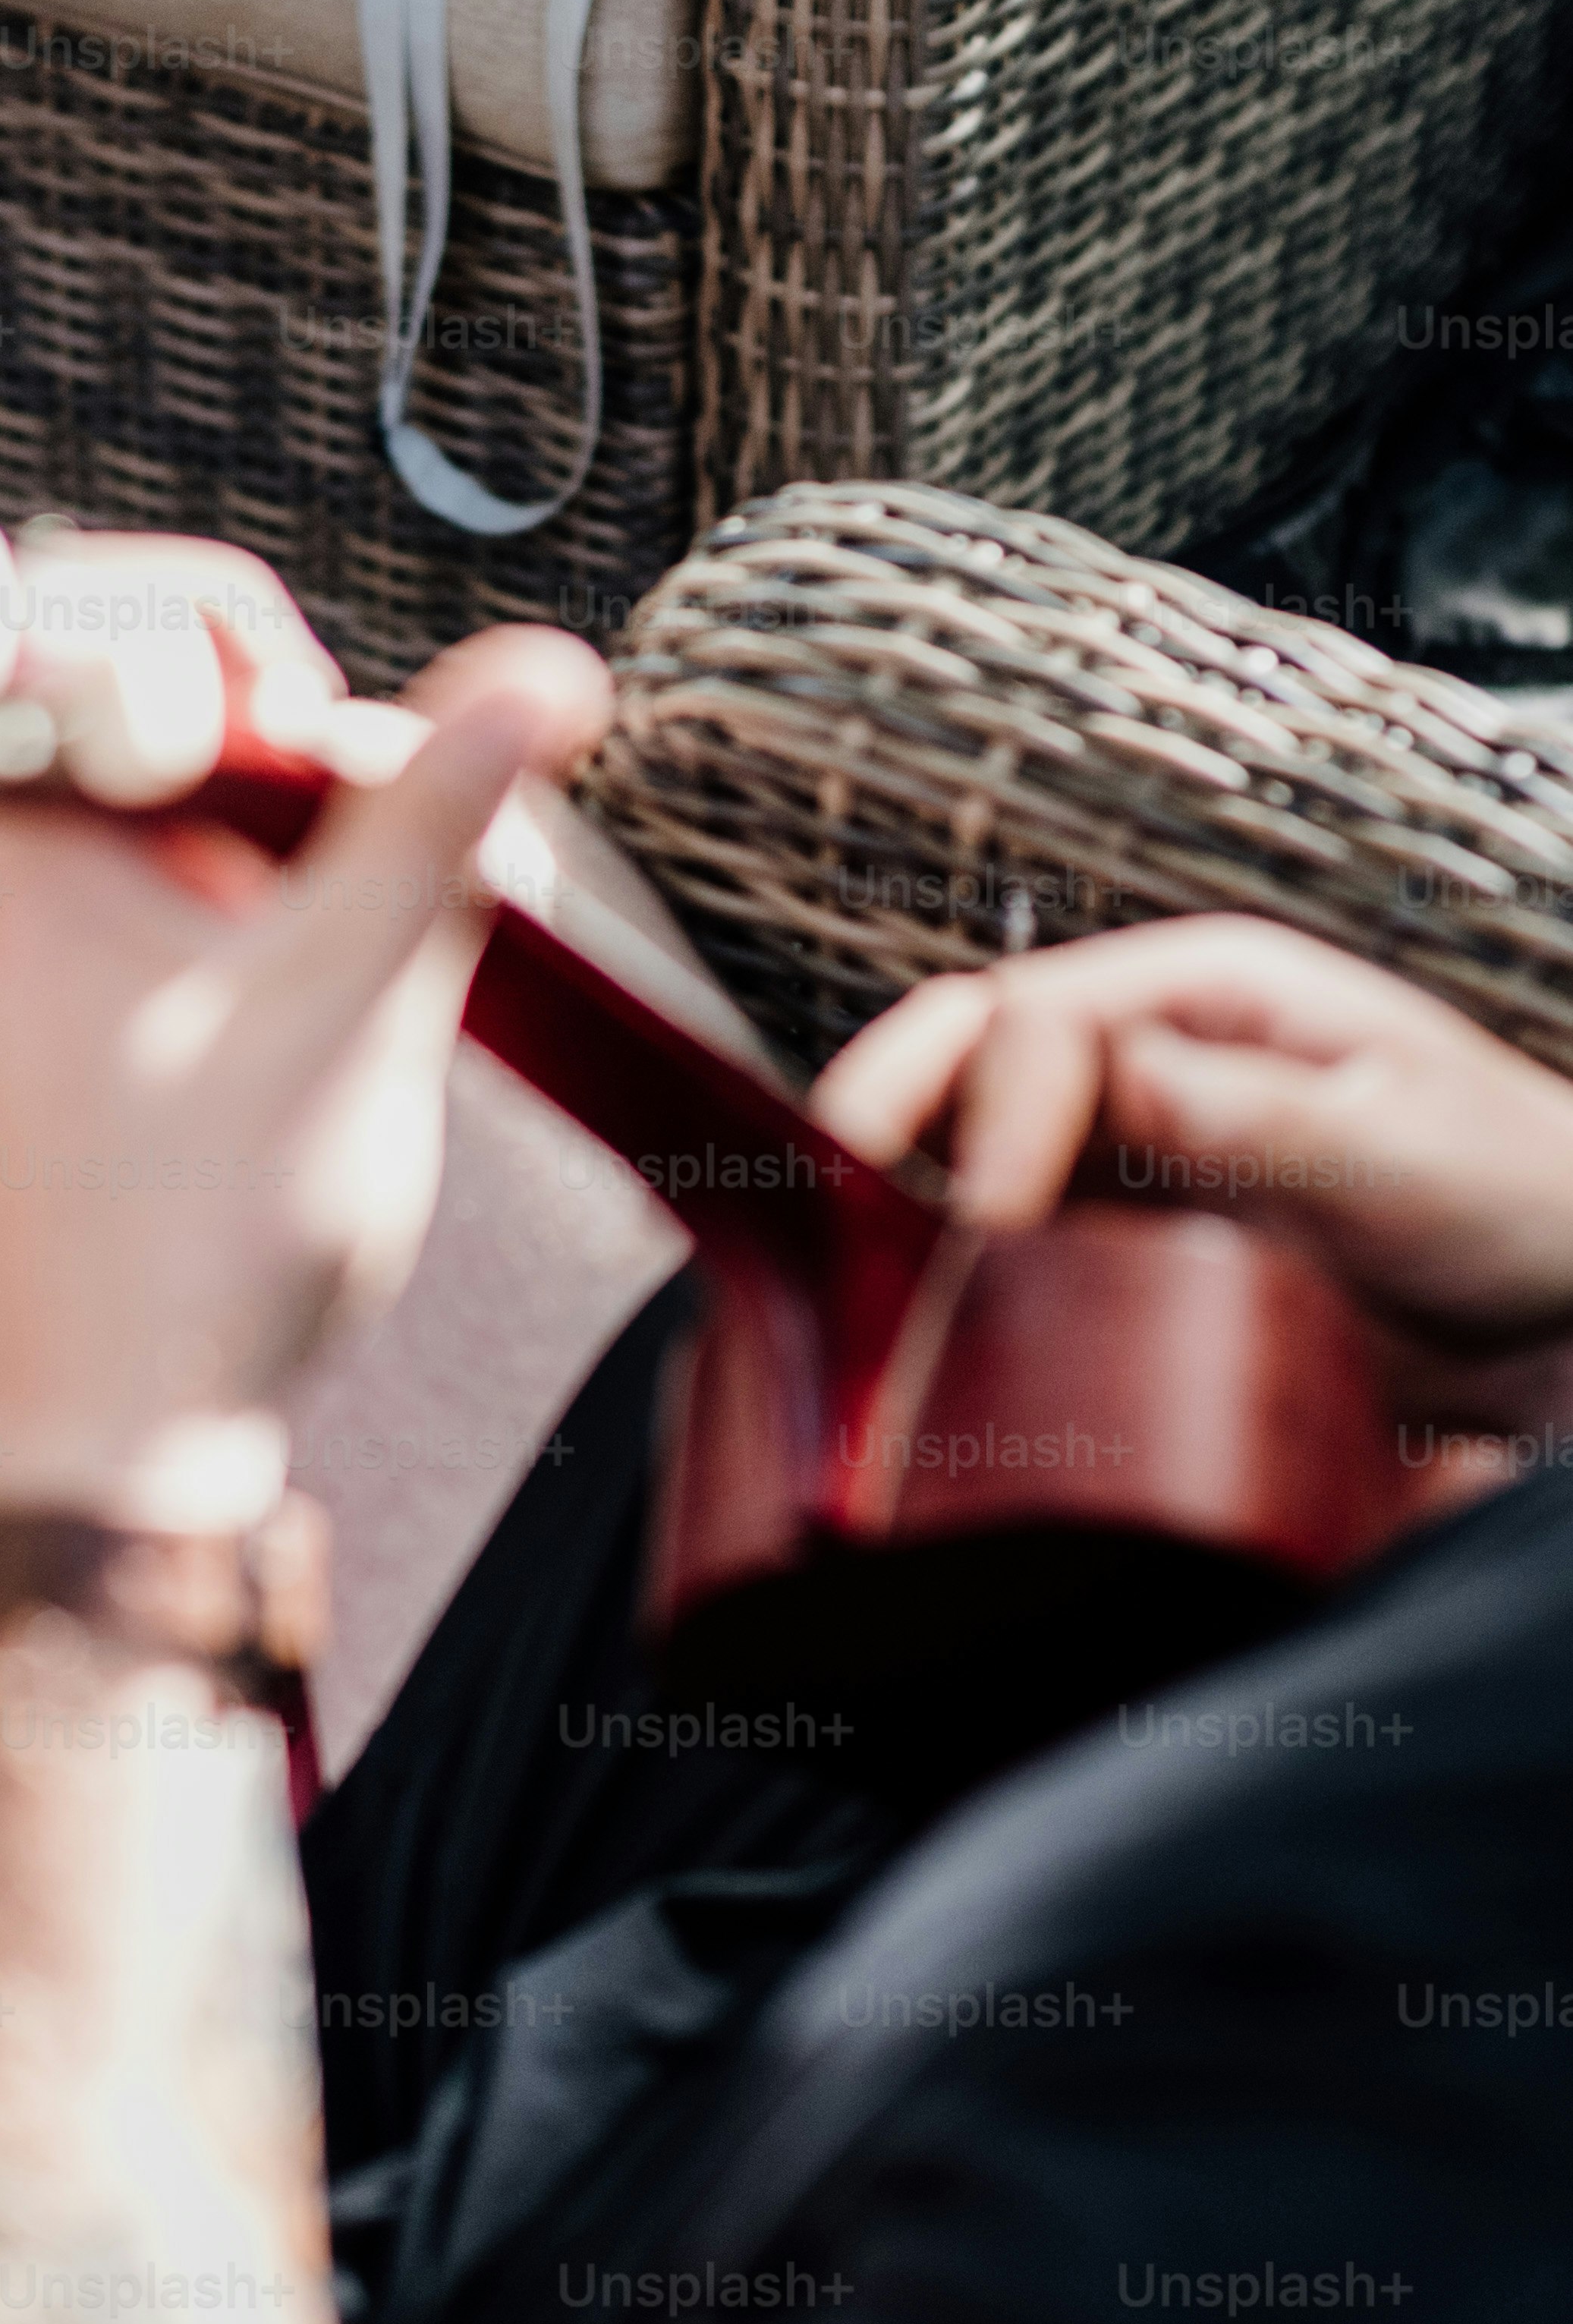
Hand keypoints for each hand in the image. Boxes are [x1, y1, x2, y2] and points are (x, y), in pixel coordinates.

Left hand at [0, 622, 614, 1527]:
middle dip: (336, 770)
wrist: (115, 1439)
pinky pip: (230, 895)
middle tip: (414, 875)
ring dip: (343, 861)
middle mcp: (21, 857)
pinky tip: (349, 1024)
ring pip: (240, 807)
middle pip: (208, 702)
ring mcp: (64, 930)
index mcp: (23, 825)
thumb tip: (551, 672)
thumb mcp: (349, 1005)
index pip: (151, 620)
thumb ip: (436, 824)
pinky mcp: (114, 999)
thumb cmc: (198, 1241)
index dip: (284, 661)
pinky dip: (315, 929)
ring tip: (383, 983)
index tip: (355, 761)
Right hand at [811, 913, 1572, 1360]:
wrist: (1566, 1303)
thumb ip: (1256, 1115)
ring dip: (899, 1211)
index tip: (986, 1230)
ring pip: (955, 1155)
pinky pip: (997, 1241)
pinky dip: (946, 1276)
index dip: (979, 1116)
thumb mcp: (1402, 1149)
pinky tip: (927, 1329)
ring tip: (859, 1292)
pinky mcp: (1116, 1237)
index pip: (1025, 1025)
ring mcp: (1120, 1147)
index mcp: (1202, 994)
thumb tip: (1112, 1078)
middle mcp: (1140, 1054)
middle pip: (953, 1068)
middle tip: (824, 1225)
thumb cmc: (1522, 1197)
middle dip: (875, 1132)